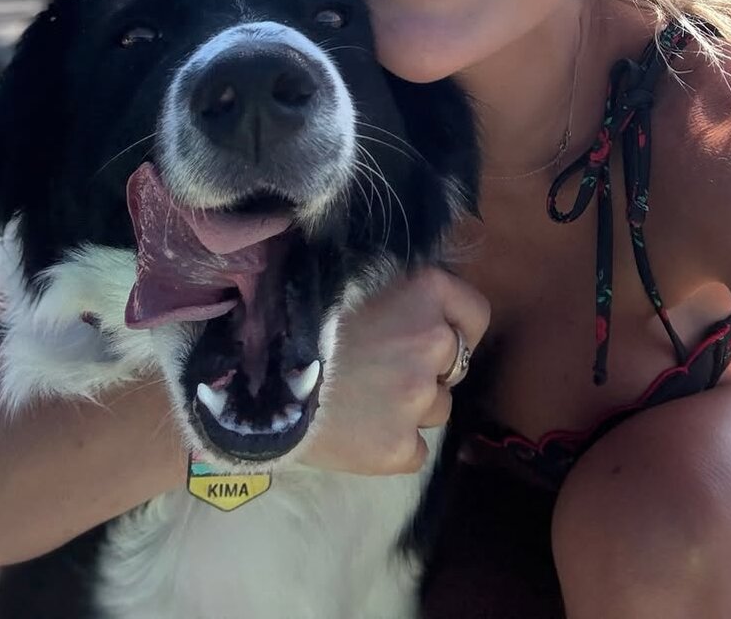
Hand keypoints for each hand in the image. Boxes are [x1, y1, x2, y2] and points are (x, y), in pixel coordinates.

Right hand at [298, 267, 489, 474]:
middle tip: (382, 371)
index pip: (475, 312)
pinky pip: (415, 451)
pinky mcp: (400, 448)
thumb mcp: (351, 280)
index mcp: (425, 292)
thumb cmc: (296, 320)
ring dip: (410, 408)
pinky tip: (356, 433)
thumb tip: (414, 301)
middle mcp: (433, 342)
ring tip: (361, 402)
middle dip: (428, 370)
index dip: (458, 326)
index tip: (437, 334)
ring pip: (437, 409)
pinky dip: (393, 446)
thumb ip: (395, 292)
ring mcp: (419, 398)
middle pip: (454, 366)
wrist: (255, 380)